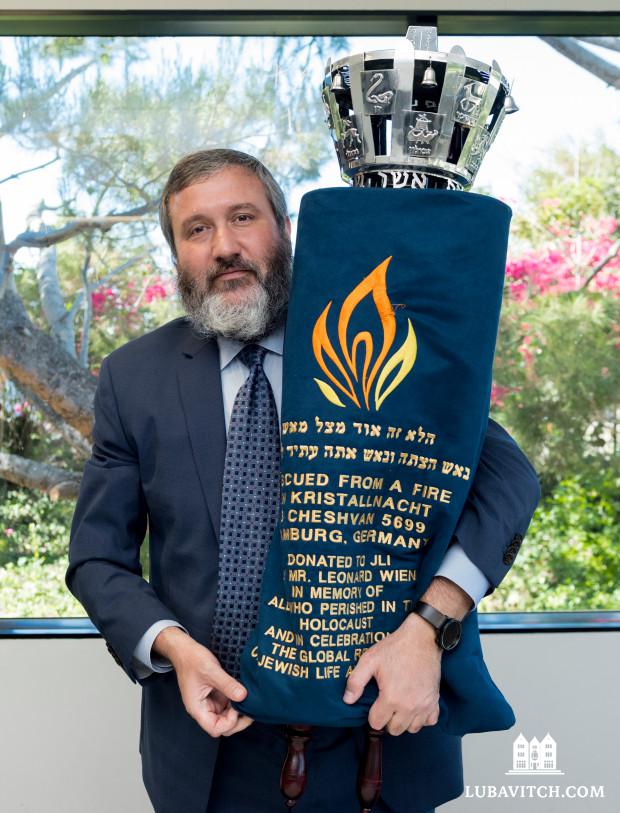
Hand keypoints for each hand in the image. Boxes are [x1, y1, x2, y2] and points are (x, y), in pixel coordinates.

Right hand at [153, 627, 253, 737]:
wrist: (185, 650)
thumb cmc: (192, 660)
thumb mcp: (211, 671)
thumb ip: (227, 684)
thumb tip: (243, 696)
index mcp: (197, 708)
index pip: (215, 728)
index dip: (229, 722)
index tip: (237, 707)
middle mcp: (204, 709)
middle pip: (222, 727)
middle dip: (237, 721)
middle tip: (250, 710)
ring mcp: (210, 703)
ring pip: (226, 717)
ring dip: (238, 713)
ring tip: (250, 702)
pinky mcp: (216, 695)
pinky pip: (227, 705)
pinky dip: (236, 703)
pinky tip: (245, 695)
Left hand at [342, 612, 441, 735]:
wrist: (421, 638)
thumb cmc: (394, 648)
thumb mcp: (369, 660)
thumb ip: (355, 681)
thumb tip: (348, 700)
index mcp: (391, 698)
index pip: (376, 724)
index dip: (372, 714)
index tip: (375, 703)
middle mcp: (409, 706)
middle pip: (394, 730)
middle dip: (387, 720)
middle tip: (386, 704)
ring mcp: (424, 705)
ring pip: (412, 729)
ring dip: (404, 720)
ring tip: (400, 705)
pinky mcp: (435, 701)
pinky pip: (429, 721)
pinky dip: (422, 717)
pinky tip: (415, 705)